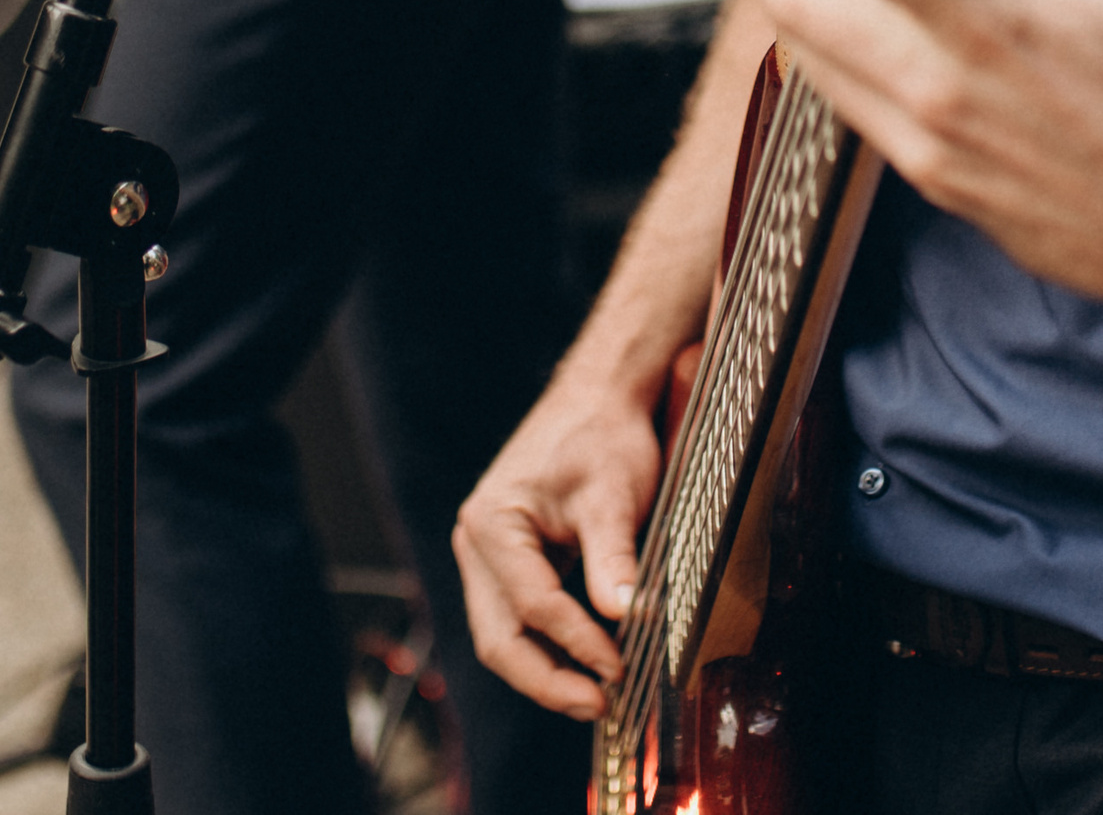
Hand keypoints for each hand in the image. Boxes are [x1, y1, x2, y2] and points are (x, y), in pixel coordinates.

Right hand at [453, 360, 667, 717]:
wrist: (599, 397)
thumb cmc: (601, 435)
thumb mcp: (612, 495)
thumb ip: (613, 558)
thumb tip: (625, 617)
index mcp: (492, 522)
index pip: (532, 605)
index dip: (577, 643)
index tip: (619, 669)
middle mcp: (477, 542)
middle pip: (499, 637)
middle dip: (547, 680)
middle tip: (598, 705)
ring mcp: (488, 554)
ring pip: (504, 635)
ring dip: (547, 671)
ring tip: (595, 697)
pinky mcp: (509, 562)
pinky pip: (519, 619)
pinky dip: (549, 646)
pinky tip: (586, 663)